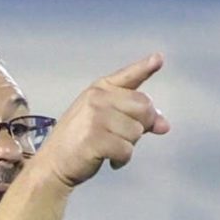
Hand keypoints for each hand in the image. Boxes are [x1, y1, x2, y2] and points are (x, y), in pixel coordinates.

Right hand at [36, 53, 169, 188]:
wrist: (55, 162)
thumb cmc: (83, 139)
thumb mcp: (107, 121)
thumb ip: (136, 118)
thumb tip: (165, 125)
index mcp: (100, 89)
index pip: (129, 76)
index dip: (145, 67)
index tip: (159, 58)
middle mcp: (98, 97)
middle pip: (144, 108)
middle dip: (141, 127)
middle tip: (121, 136)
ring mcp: (95, 116)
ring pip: (136, 132)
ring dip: (128, 146)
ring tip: (109, 147)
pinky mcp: (95, 138)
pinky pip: (127, 150)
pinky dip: (121, 160)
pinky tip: (109, 160)